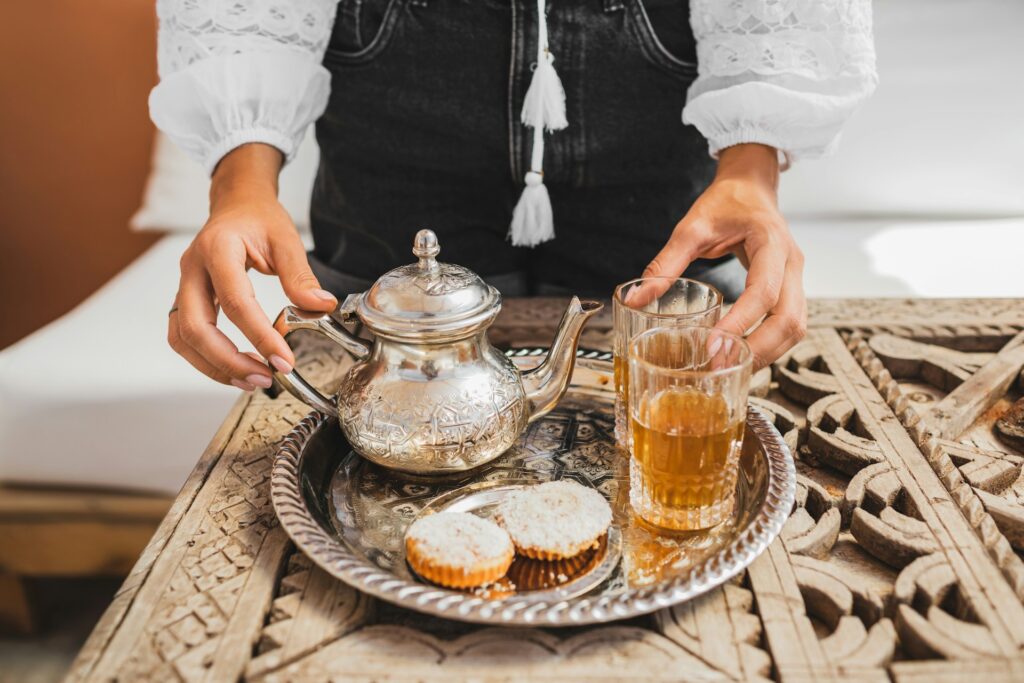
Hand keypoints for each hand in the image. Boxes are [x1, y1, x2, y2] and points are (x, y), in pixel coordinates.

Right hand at [169, 144, 337, 389]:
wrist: (236, 203)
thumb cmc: (258, 218)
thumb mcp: (286, 238)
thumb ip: (300, 275)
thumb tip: (321, 306)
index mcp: (217, 249)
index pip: (235, 302)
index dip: (259, 335)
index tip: (284, 360)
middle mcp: (192, 269)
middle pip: (196, 327)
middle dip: (228, 361)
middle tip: (265, 379)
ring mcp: (184, 285)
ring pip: (183, 337)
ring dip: (213, 366)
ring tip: (252, 380)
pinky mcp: (186, 299)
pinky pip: (184, 336)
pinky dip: (205, 359)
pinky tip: (235, 368)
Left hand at [642, 143, 805, 368]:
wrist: (752, 188)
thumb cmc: (727, 202)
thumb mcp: (691, 227)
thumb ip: (665, 263)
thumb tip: (636, 297)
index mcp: (770, 243)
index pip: (763, 291)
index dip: (741, 322)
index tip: (714, 345)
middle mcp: (791, 263)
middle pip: (789, 319)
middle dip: (759, 350)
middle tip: (723, 368)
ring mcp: (796, 277)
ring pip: (795, 327)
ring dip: (767, 353)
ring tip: (731, 370)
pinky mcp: (791, 289)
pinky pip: (789, 324)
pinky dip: (770, 345)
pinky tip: (742, 356)